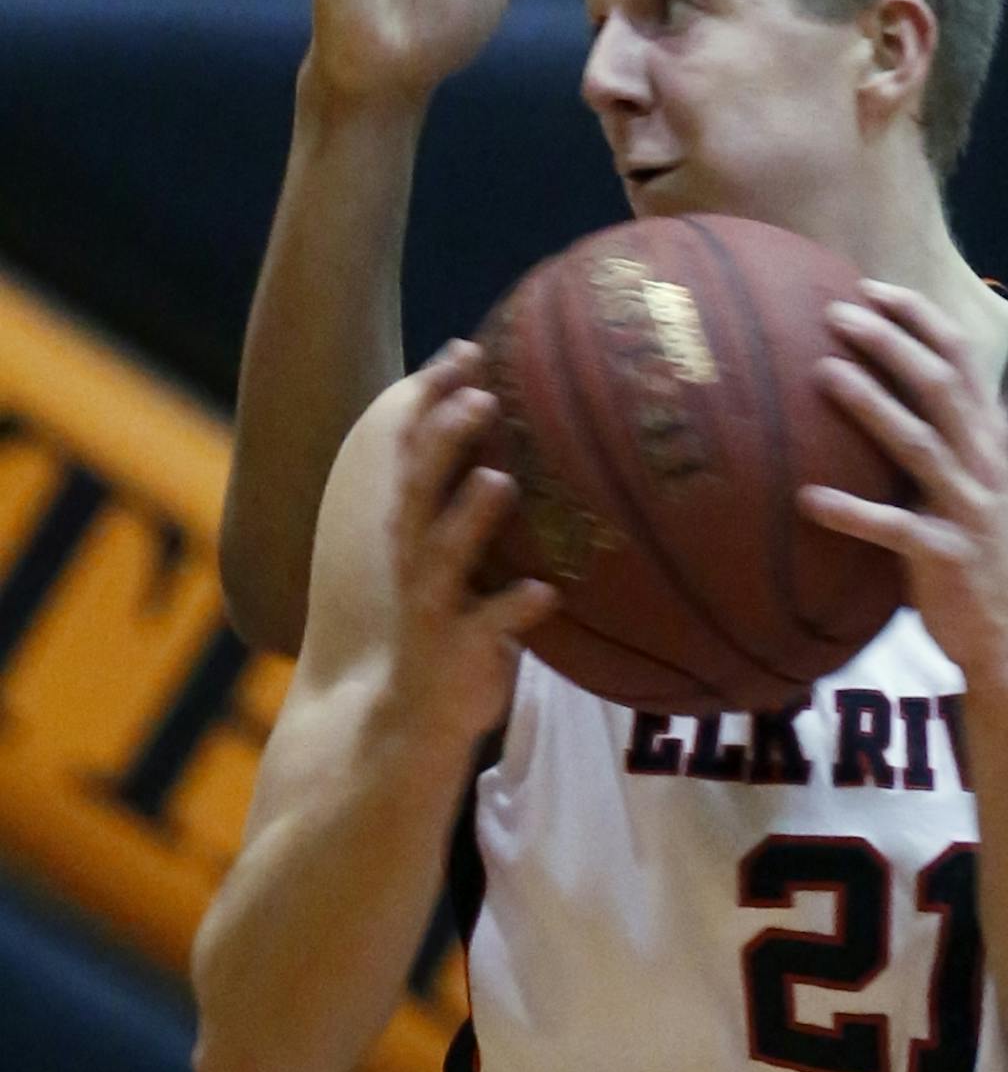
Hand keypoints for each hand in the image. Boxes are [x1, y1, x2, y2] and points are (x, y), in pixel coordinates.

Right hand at [384, 341, 556, 740]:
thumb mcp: (455, 557)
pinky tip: (544, 592)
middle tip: (482, 396)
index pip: (415, 450)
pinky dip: (513, 608)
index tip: (466, 349)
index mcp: (414, 526)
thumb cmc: (445, 622)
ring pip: (445, 553)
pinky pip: (486, 627)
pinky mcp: (453, 653)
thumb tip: (523, 438)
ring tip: (501, 481)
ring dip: (471, 517)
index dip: (434, 400)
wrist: (398, 723)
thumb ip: (476, 504)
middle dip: (445, 441)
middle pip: (422, 488)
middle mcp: (414, 558)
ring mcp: (431, 605)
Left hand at [799, 282, 1007, 690]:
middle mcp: (985, 463)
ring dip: (871, 405)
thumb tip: (881, 379)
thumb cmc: (973, 546)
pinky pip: (894, 528)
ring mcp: (969, 508)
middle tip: (837, 313)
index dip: (919, 317)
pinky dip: (851, 512)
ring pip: (920, 443)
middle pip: (941, 386)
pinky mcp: (948, 555)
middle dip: (891, 343)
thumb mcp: (971, 478)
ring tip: (824, 372)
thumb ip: (943, 432)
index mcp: (991, 437)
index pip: (962, 357)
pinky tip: (807, 499)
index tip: (870, 287)